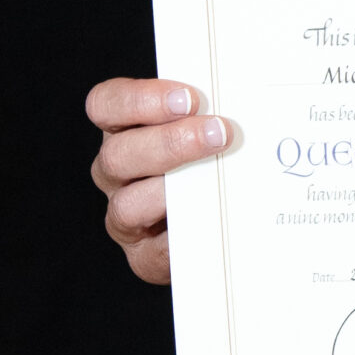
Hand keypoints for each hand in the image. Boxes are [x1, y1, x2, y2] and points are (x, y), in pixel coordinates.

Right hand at [86, 79, 227, 284]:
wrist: (225, 225)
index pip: (105, 105)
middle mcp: (116, 173)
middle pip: (117, 154)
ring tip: (214, 181)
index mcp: (125, 131)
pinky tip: (210, 224)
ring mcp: (124, 216)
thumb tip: (248, 103)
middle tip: (219, 133)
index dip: (140, 99)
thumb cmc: (217, 160)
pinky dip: (183, 237)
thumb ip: (214, 113)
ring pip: (127, 204)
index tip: (188, 98)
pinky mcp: (144, 256)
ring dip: (172, 190)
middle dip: (170, 142)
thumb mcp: (210, 128)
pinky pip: (156, 250)